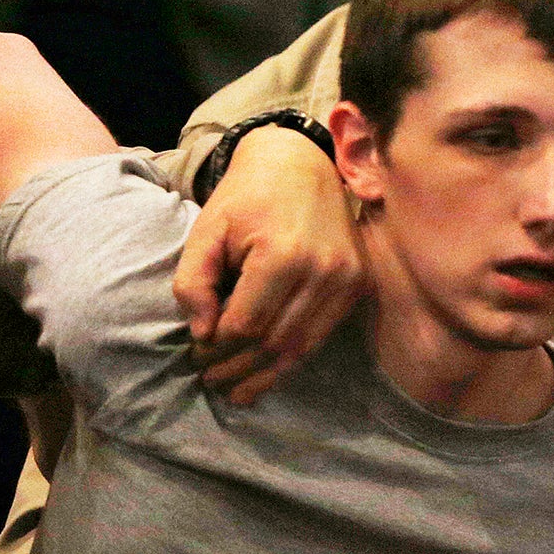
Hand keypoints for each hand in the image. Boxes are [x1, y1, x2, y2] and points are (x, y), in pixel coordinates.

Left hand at [173, 127, 365, 404]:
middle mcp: (324, 271)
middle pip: (273, 341)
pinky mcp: (359, 285)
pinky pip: (321, 335)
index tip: (196, 355)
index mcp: (283, 254)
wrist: (300, 164)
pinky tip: (266, 374)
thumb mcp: (207, 230)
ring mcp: (348, 281)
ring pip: (300, 347)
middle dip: (237, 367)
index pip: (245, 324)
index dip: (217, 348)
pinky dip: (292, 358)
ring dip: (264, 374)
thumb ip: (193, 281)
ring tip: (234, 389)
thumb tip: (202, 334)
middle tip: (211, 380)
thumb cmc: (246, 197)